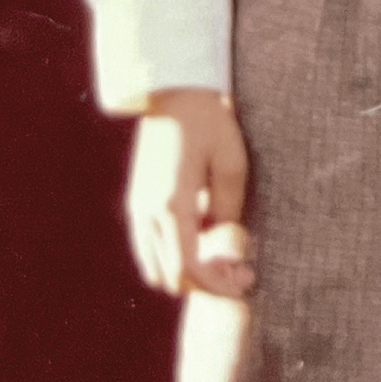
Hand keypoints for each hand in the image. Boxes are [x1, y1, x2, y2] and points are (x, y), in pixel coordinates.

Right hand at [127, 87, 254, 298]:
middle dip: (203, 283)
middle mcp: (148, 213)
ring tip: (223, 261)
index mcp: (172, 204)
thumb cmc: (209, 124)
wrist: (174, 96)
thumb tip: (226, 244)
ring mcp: (138, 209)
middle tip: (238, 274)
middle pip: (170, 276)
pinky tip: (203, 243)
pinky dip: (173, 257)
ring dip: (186, 273)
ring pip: (155, 267)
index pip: (188, 268)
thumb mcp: (231, 163)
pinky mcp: (137, 203)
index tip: (244, 282)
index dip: (216, 285)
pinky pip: (149, 248)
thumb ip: (228, 209)